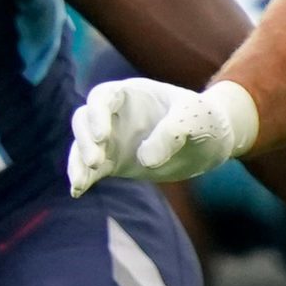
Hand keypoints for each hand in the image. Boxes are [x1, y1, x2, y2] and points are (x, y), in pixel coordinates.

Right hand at [68, 79, 258, 194]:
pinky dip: (82, 179)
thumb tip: (145, 160)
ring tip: (81, 182)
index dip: (96, 115)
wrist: (208, 142)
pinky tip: (78, 192)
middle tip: (96, 162)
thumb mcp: (194, 119)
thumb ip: (171, 134)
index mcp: (131, 94)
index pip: (101, 97)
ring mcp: (111, 139)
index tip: (103, 137)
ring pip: (81, 146)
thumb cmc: (202, 119)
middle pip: (83, 121)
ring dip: (77, 163)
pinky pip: (90, 170)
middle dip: (85, 141)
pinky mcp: (112, 163)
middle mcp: (114, 115)